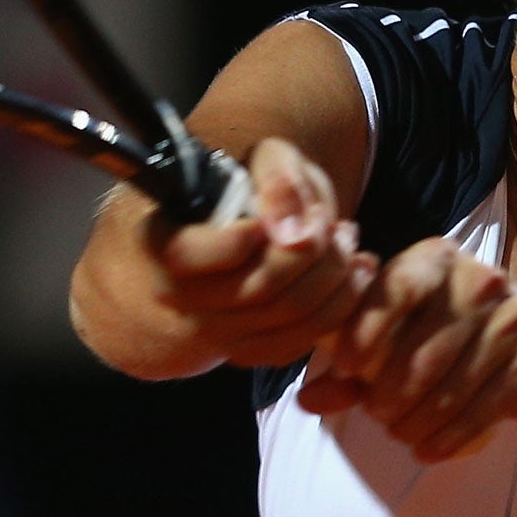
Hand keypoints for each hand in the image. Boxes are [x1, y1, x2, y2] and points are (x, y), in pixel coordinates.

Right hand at [152, 136, 376, 366]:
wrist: (211, 251)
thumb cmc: (236, 197)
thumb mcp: (255, 164)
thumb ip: (277, 177)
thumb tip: (295, 230)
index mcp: (163, 245)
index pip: (198, 254)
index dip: (253, 235)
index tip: (299, 212)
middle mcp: (179, 297)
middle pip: (261, 287)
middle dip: (315, 253)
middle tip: (338, 227)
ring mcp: (212, 332)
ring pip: (286, 317)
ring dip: (334, 278)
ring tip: (348, 244)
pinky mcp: (243, 353)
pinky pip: (296, 342)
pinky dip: (337, 310)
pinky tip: (353, 276)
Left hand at [299, 237, 516, 459]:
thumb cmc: (445, 336)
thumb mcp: (397, 338)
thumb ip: (350, 368)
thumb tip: (306, 401)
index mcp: (435, 260)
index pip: (397, 291)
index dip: (366, 331)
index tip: (345, 368)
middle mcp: (479, 281)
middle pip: (421, 353)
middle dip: (388, 395)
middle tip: (376, 415)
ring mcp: (513, 320)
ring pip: (449, 388)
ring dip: (415, 422)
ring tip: (399, 433)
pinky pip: (481, 410)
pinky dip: (448, 437)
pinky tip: (427, 450)